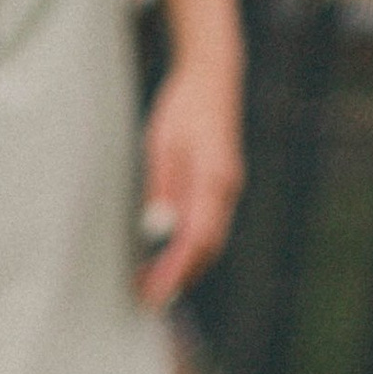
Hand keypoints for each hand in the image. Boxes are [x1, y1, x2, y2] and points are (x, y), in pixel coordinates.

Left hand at [137, 51, 242, 309]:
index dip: (175, 272)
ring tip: (149, 282)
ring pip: (208, 241)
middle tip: (145, 297)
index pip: (196, 240)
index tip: (154, 295)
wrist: (212, 76)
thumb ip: (163, 187)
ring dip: (182, 266)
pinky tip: (166, 256)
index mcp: (213, 180)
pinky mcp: (221, 186)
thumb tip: (156, 229)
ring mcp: (227, 189)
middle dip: (177, 277)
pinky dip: (188, 248)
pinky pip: (207, 227)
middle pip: (206, 248)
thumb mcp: (162, 144)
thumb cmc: (182, 106)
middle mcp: (226, 189)